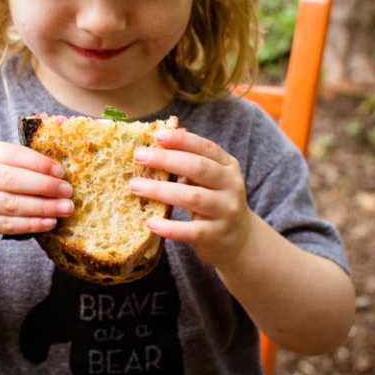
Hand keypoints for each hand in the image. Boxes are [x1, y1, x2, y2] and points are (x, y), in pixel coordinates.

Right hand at [0, 141, 73, 249]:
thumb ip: (17, 164)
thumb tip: (58, 170)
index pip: (10, 154)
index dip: (38, 162)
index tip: (61, 171)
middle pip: (10, 179)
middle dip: (44, 185)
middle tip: (67, 191)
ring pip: (10, 204)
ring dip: (42, 207)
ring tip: (64, 208)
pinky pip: (6, 225)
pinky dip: (31, 224)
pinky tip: (49, 222)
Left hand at [129, 129, 252, 266]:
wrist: (238, 240)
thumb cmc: (214, 201)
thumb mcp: (209, 178)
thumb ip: (190, 159)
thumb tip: (160, 136)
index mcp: (228, 166)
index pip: (206, 147)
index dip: (182, 140)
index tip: (156, 135)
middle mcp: (231, 186)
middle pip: (198, 168)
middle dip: (166, 160)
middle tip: (138, 156)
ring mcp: (226, 211)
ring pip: (193, 197)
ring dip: (161, 190)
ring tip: (135, 186)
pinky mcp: (216, 235)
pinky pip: (191, 231)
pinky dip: (170, 227)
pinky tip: (150, 222)